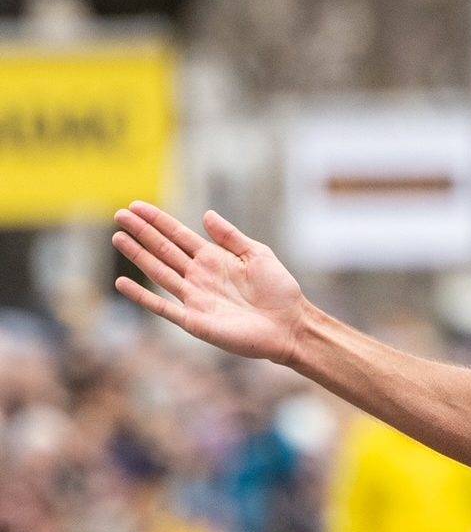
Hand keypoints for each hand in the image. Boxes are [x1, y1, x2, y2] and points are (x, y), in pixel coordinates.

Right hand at [111, 202, 309, 365]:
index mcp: (214, 259)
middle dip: (142, 233)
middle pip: (164, 250)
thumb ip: (231, 236)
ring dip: (139, 256)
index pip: (178, 236)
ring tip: (118, 238)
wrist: (291, 325)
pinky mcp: (195, 321)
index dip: (158, 221)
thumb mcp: (258, 255)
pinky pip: (163, 307)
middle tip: (119, 215)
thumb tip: (207, 214)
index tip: (136, 206)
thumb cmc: (280, 291)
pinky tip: (122, 283)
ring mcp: (195, 298)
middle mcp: (199, 277)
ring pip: (160, 273)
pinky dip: (143, 296)